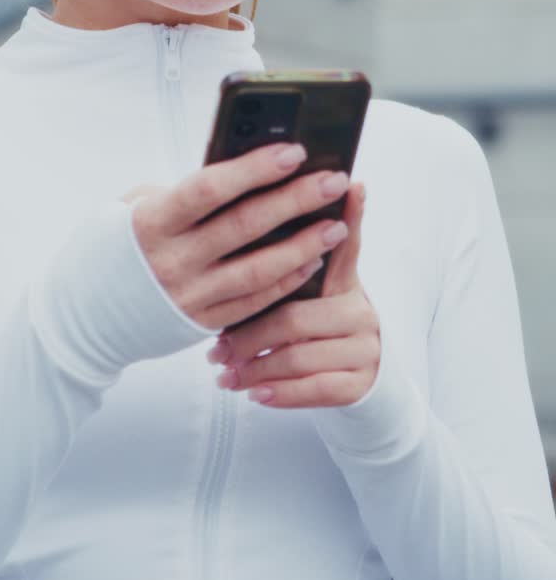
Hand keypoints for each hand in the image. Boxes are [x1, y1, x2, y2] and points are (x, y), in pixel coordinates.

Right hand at [120, 143, 353, 331]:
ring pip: (258, 269)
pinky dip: (287, 280)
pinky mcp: (201, 323)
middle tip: (333, 180)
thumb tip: (245, 170)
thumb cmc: (122, 242)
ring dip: (303, 245)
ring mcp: (188, 296)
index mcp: (152, 221)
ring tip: (336, 224)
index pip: (210, 189)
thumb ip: (186, 192)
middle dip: (295, 200)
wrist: (86, 311)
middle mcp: (171, 260)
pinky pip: (254, 302)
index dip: (254, 169)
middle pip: (244, 226)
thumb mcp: (138, 206)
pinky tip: (313, 259)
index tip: (295, 151)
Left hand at [206, 182, 381, 407]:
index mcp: (343, 281)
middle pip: (297, 317)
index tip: (351, 184)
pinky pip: (315, 389)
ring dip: (255, 368)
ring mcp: (365, 347)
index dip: (352, 214)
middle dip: (250, 334)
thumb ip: (284, 267)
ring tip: (223, 372)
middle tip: (215, 346)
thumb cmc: (311, 326)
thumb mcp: (305, 294)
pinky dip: (280, 394)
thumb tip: (248, 218)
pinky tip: (254, 394)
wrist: (355, 377)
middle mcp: (360, 309)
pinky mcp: (361, 383)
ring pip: (300, 357)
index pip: (347, 243)